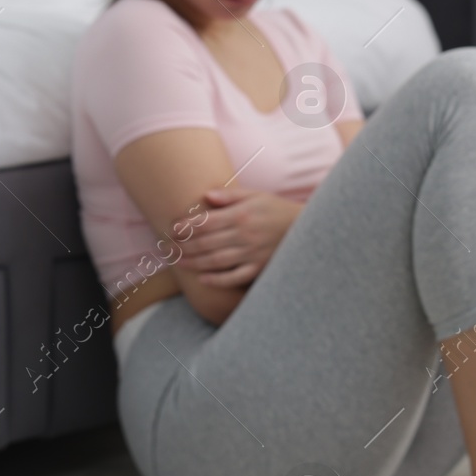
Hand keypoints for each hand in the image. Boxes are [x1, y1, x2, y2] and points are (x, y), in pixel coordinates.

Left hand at [172, 187, 300, 287]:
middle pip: (206, 242)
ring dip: (194, 262)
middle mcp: (244, 235)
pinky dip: (217, 279)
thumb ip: (230, 196)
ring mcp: (251, 254)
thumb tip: (206, 196)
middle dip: (184, 245)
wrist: (307, 230)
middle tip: (168, 248)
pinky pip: (234, 277)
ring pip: (215, 260)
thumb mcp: (256, 196)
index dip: (187, 226)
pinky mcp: (258, 268)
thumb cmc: (277, 210)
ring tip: (178, 262)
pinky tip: (202, 278)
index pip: (207, 222)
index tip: (173, 229)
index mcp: (242, 215)